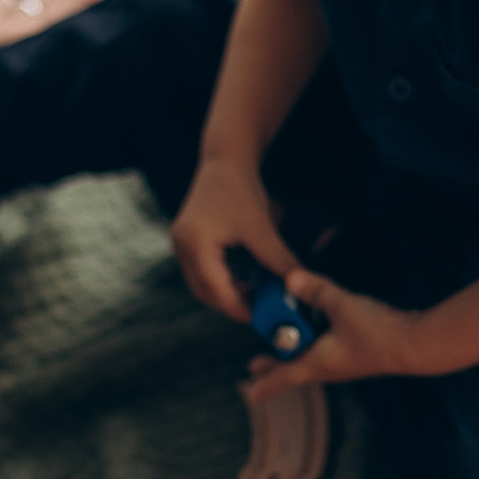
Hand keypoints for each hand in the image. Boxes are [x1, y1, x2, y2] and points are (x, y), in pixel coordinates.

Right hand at [170, 155, 295, 321]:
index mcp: (196, 243)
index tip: (262, 318)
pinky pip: (202, 273)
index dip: (239, 308)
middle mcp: (182, 246)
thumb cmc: (242, 189)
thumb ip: (278, 259)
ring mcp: (181, 244)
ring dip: (227, 295)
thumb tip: (298, 285)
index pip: (216, 289)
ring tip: (256, 299)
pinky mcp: (187, 242)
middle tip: (261, 313)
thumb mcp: (262, 228)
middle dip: (233, 305)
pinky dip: (222, 282)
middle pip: (205, 292)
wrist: (225, 160)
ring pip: (202, 286)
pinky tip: (245, 283)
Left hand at [240, 267, 425, 399]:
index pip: (284, 377)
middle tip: (255, 365)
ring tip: (283, 343)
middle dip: (275, 366)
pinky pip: (326, 352)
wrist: (416, 345)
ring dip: (294, 354)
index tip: (248, 393)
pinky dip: (314, 344)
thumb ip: (315, 290)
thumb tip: (288, 277)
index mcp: (319, 363)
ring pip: (311, 361)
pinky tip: (317, 330)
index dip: (264, 383)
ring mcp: (344, 363)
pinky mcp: (356, 354)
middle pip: (295, 370)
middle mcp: (329, 368)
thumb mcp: (342, 305)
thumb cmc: (378, 331)